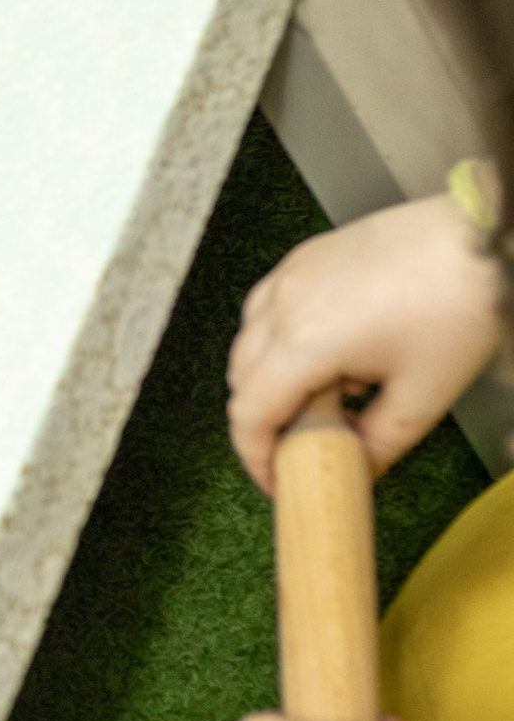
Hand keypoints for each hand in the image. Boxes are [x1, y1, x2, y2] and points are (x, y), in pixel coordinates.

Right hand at [227, 194, 505, 485]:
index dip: (255, 457)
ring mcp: (291, 274)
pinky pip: (269, 308)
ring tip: (328, 396)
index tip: (275, 480)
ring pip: (250, 342)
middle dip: (265, 420)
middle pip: (241, 380)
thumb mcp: (423, 396)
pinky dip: (281, 341)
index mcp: (306, 342)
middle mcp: (284, 304)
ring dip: (271, 379)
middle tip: (303, 446)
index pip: (249, 413)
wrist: (479, 240)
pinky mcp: (307, 257)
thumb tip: (357, 467)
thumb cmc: (459, 303)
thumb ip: (380, 444)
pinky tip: (331, 351)